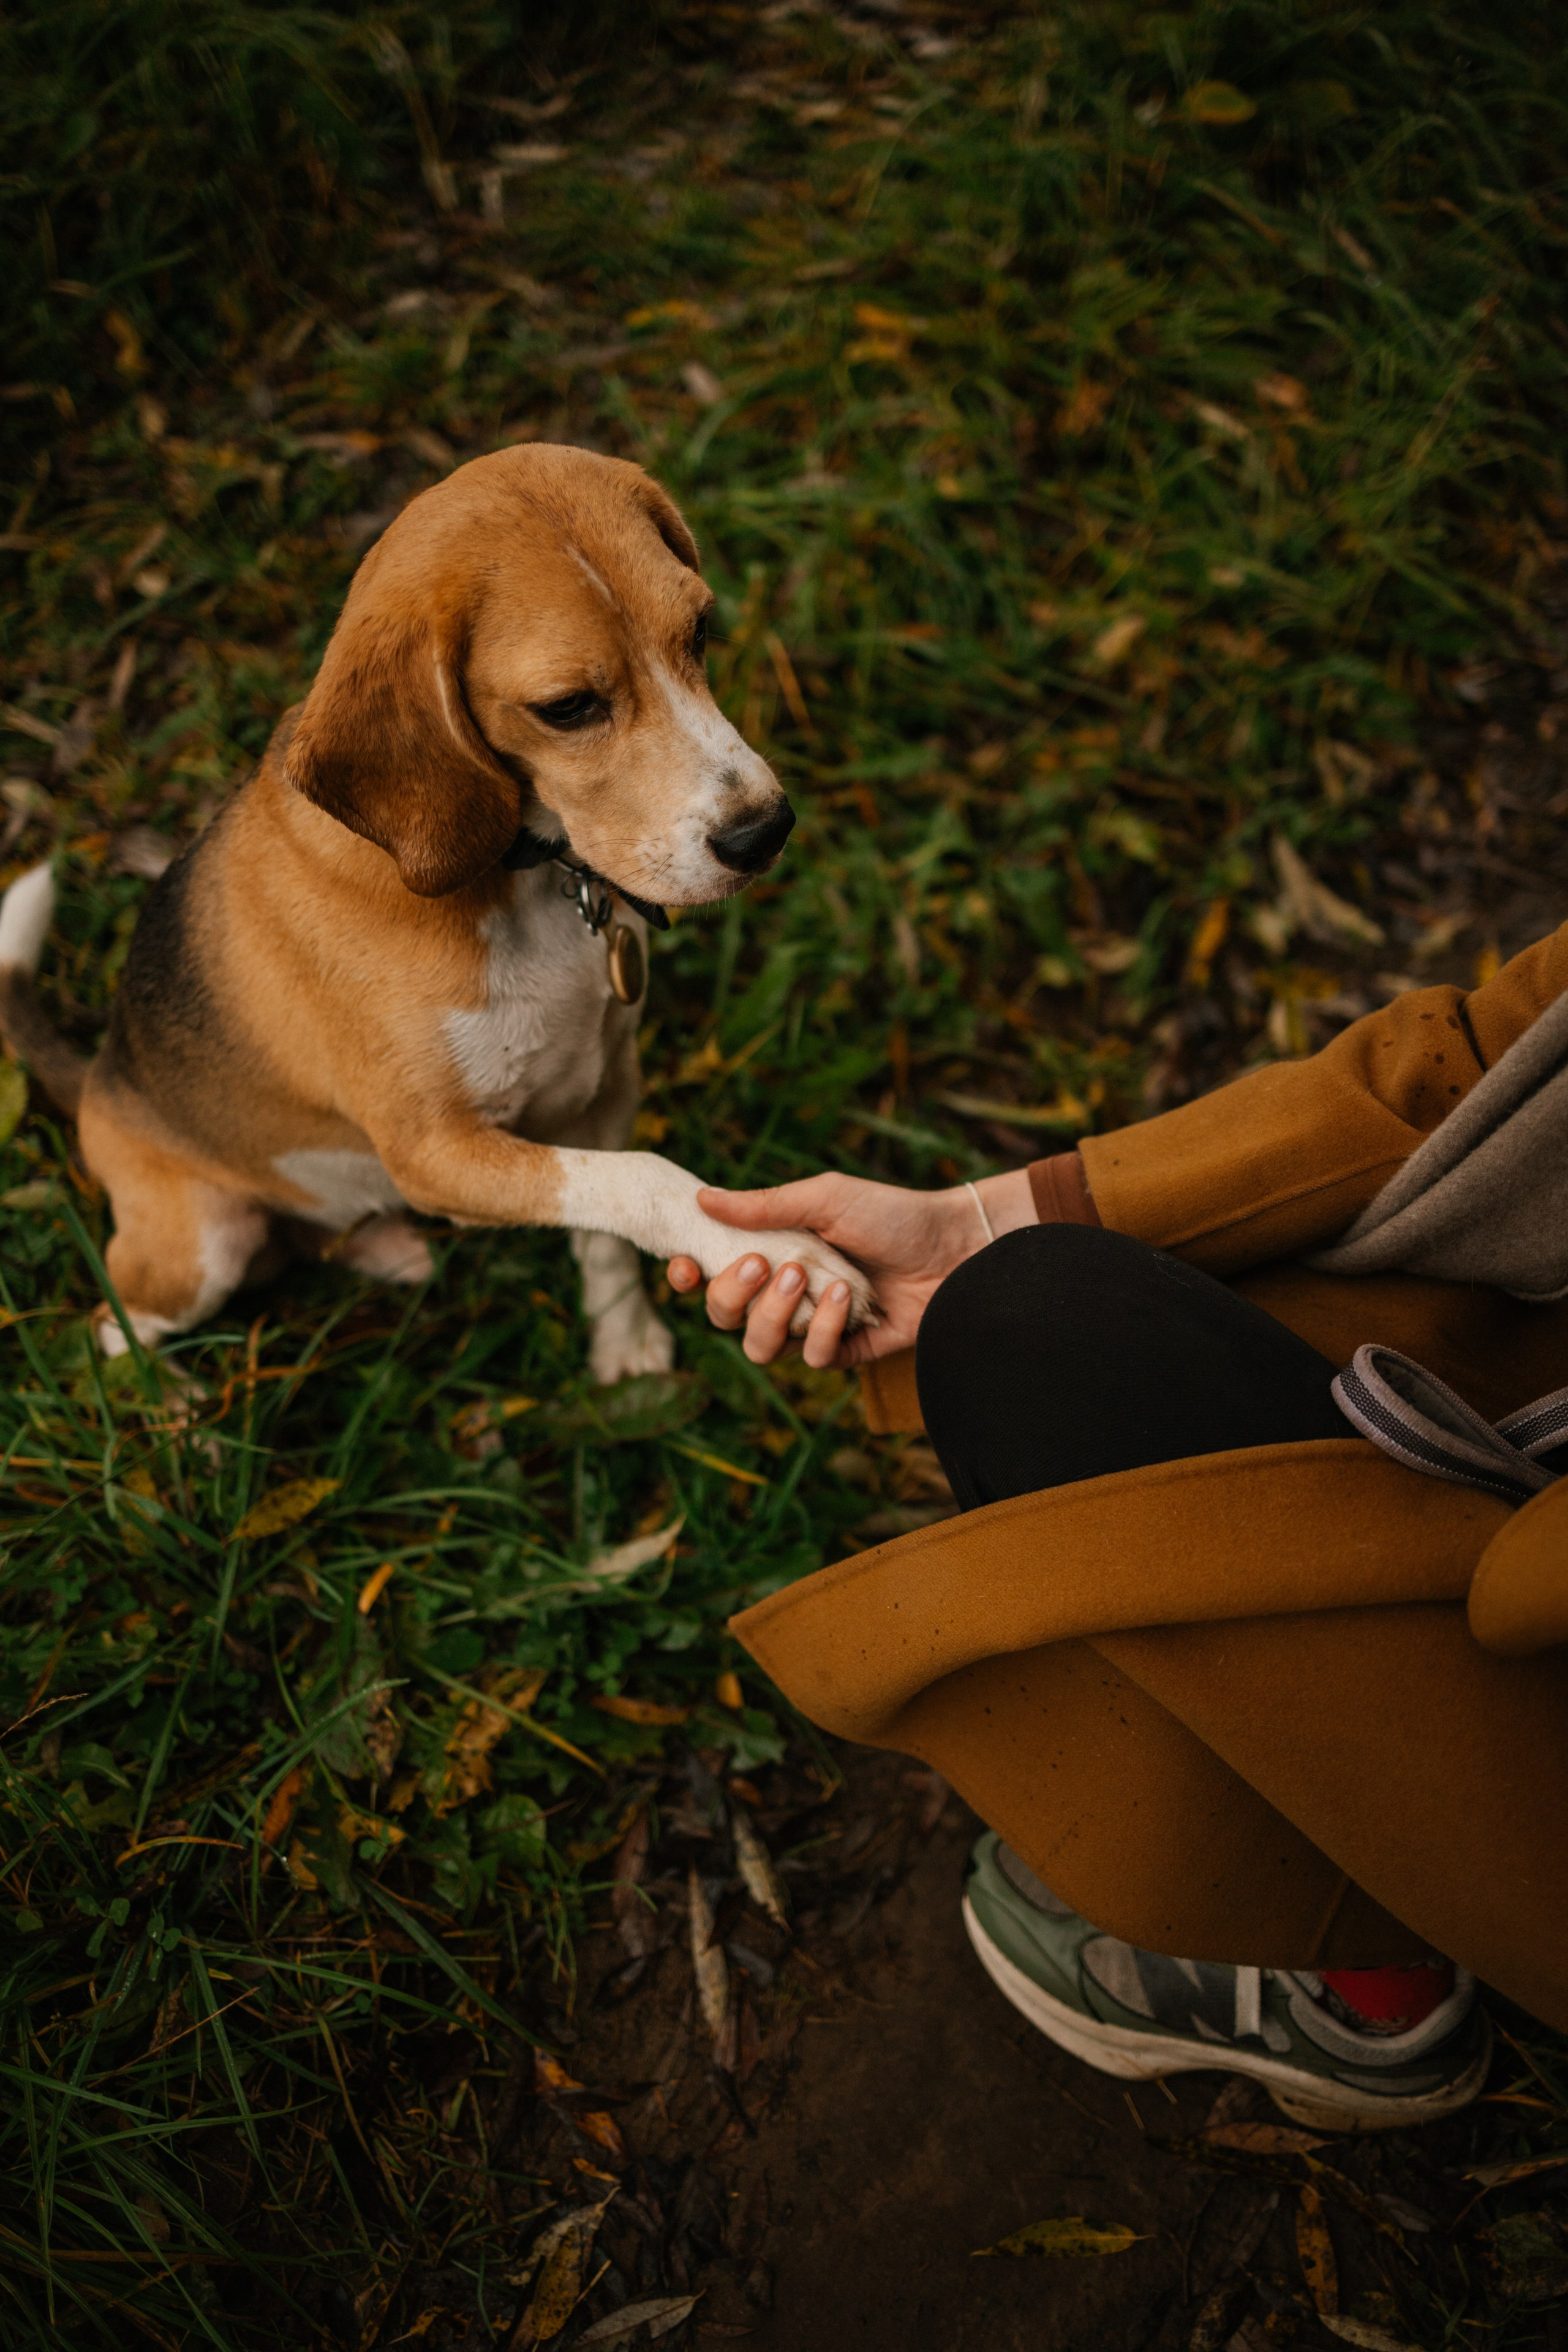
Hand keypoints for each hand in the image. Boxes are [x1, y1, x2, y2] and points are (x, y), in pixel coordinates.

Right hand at [667, 1168, 1034, 1368]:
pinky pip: (810, 1357)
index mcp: (770, 1254)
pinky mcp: (843, 1351)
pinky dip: (824, 1328)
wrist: (954, 1247)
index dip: (686, 1278)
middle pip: (723, 1317)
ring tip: (807, 1277)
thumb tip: (702, 1197)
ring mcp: (811, 1326)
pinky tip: (847, 1300)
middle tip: (764, 1263)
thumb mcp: (825, 1198)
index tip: (684, 1266)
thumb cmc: (891, 1214)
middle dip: (732, 1294)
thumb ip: (763, 1205)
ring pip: (758, 1347)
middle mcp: (784, 1294)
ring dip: (775, 1314)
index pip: (708, 1277)